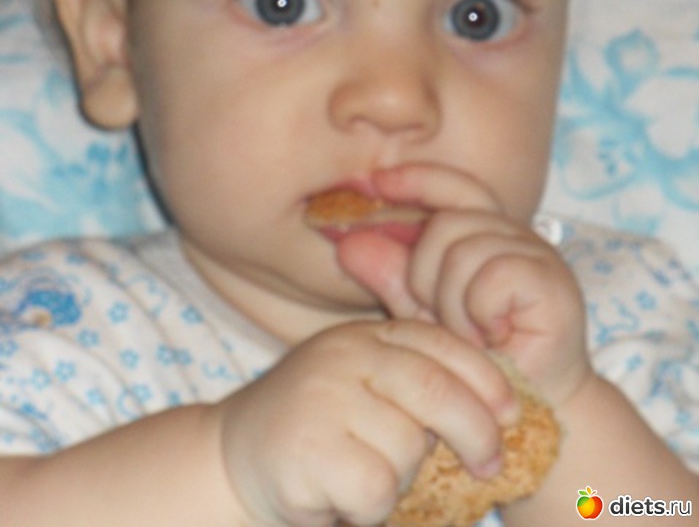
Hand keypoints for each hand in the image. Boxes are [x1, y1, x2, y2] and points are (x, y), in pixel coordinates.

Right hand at [217, 318, 517, 525]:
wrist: (232, 457)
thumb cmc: (318, 426)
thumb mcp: (364, 385)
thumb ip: (412, 382)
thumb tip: (498, 409)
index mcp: (365, 335)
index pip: (440, 343)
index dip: (486, 378)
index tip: (512, 412)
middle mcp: (345, 354)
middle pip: (435, 388)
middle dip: (476, 431)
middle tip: (490, 464)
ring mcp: (323, 396)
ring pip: (408, 447)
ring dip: (400, 478)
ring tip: (363, 476)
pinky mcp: (308, 446)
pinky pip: (376, 487)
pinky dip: (369, 508)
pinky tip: (339, 498)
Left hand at [338, 163, 590, 405]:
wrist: (528, 413)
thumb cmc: (476, 361)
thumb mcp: (422, 314)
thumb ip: (391, 276)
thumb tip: (348, 241)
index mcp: (485, 232)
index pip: (450, 185)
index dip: (414, 179)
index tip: (374, 181)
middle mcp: (514, 234)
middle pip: (447, 222)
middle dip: (424, 274)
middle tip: (439, 319)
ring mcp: (537, 255)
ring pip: (465, 251)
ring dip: (452, 304)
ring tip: (468, 336)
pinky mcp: (553, 282)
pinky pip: (492, 277)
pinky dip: (479, 312)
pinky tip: (491, 338)